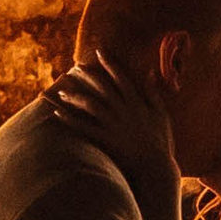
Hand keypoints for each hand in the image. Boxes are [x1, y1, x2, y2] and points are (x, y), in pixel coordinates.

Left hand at [47, 55, 176, 196]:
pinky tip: (58, 113)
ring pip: (91, 105)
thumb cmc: (161, 141)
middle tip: (77, 67)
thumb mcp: (162, 113)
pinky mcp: (106, 140)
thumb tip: (149, 72)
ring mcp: (113, 126)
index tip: (99, 52)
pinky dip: (70, 120)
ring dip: (76, 96)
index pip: (122, 78)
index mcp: (137, 103)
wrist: (156, 167)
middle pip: (103, 88)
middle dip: (89, 75)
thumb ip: (153, 92)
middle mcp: (124, 111)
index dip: (110, 64)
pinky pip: (84, 128)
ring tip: (62, 91)